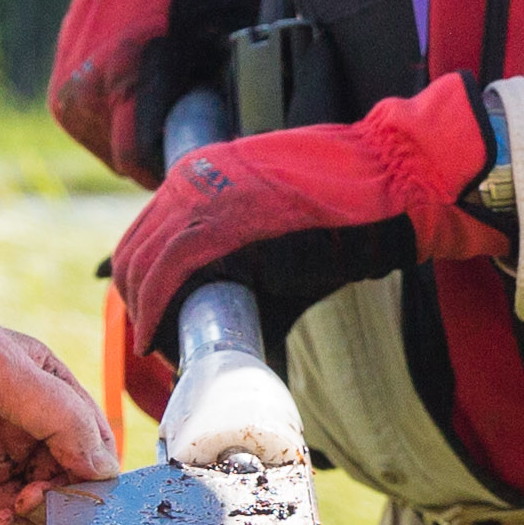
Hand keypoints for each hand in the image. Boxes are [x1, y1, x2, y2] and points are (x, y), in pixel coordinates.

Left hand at [0, 274, 111, 524]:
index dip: (87, 481)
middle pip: (62, 499)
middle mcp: (17, 438)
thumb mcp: (0, 366)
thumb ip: (59, 416)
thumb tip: (103, 470)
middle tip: (23, 504)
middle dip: (51, 512)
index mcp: (44, 397)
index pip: (90, 454)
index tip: (64, 490)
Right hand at [47, 0, 260, 185]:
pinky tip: (143, 100)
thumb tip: (243, 139)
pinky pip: (90, 127)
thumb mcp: (232, 30)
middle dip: (157, 155)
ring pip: (106, 147)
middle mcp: (91, 85)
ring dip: (134, 141)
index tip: (200, 162)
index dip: (175, 169)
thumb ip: (232, 88)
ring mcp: (69, 86)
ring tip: (168, 111)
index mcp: (132, 74)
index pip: (142, 160)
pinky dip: (115, 124)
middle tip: (192, 133)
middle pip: (124, 160)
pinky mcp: (61, 83)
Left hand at [100, 75, 505, 407]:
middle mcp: (190, 179)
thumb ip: (247, 265)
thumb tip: (239, 329)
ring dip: (144, 315)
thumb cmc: (346, 216)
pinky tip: (156, 342)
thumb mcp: (277, 228)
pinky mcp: (217, 224)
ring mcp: (200, 197)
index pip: (146, 233)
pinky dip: (152, 314)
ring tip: (164, 351)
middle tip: (160, 344)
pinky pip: (163, 276)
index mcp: (201, 173)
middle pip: (134, 252)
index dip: (142, 284)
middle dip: (138, 304)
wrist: (389, 184)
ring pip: (140, 266)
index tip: (156, 321)